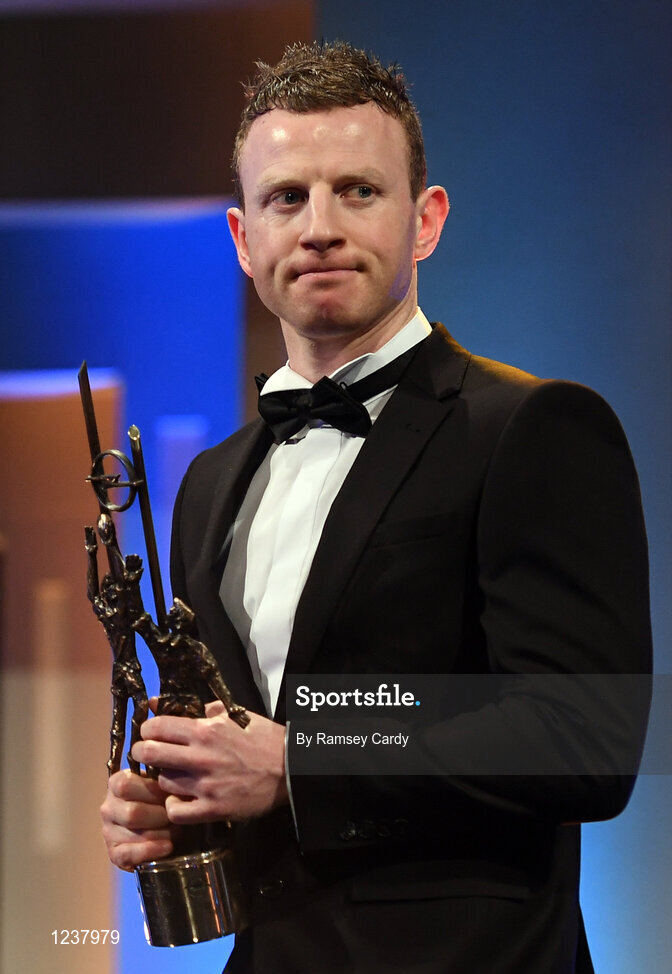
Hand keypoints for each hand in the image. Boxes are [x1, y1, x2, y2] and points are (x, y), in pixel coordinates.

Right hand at [100, 769, 175, 870]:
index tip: (171, 796)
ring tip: (177, 830)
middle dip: (161, 816)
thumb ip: (162, 780)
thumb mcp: (161, 783)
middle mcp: (108, 808)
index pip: (125, 786)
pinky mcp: (114, 854)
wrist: (162, 826)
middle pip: (132, 813)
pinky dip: (151, 851)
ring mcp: (108, 832)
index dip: (152, 791)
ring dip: (162, 834)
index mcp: (116, 784)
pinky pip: (129, 854)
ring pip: (135, 835)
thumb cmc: (163, 798)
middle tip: (178, 817)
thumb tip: (172, 785)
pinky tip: (168, 846)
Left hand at [131, 702, 287, 824]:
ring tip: (171, 778)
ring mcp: (206, 785)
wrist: (290, 769)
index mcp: (206, 729)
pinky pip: (176, 812)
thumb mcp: (238, 716)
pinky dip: (174, 807)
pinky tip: (182, 800)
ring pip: (162, 783)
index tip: (149, 733)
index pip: (157, 726)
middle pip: (150, 753)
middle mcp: (201, 756)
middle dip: (142, 752)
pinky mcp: (213, 809)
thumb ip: (206, 710)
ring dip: (162, 780)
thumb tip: (173, 702)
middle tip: (146, 754)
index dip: (147, 729)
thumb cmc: (264, 740)